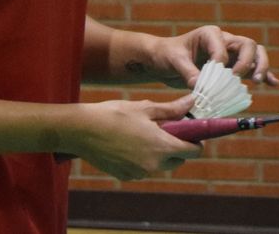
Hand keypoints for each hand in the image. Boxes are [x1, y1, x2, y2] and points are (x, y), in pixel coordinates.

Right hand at [67, 95, 200, 180]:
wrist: (82, 130)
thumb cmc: (114, 115)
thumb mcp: (145, 108)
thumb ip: (172, 109)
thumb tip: (193, 102)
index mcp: (162, 146)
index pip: (193, 151)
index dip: (196, 142)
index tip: (190, 132)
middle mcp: (154, 165)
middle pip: (178, 160)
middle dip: (176, 147)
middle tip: (165, 129)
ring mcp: (139, 173)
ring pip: (160, 165)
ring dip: (159, 154)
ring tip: (143, 135)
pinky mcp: (126, 176)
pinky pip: (143, 169)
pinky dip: (142, 159)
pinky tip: (129, 144)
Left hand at [146, 26, 278, 89]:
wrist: (164, 60)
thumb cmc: (167, 55)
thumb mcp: (174, 60)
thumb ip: (187, 72)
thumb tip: (200, 86)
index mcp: (209, 34)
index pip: (224, 47)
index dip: (222, 63)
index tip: (215, 76)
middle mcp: (224, 41)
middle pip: (248, 45)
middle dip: (250, 62)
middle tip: (246, 78)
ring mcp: (230, 54)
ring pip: (254, 54)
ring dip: (260, 66)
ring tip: (260, 81)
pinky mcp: (232, 67)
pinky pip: (252, 68)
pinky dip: (264, 74)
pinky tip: (274, 83)